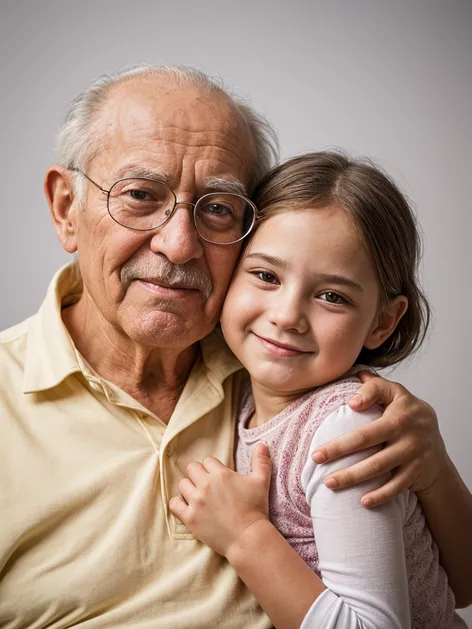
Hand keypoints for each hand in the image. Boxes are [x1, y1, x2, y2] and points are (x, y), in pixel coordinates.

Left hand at [169, 443, 271, 557]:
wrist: (248, 538)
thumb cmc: (256, 509)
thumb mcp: (261, 482)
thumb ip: (261, 462)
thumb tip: (262, 445)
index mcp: (221, 474)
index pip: (208, 461)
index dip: (213, 468)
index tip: (218, 478)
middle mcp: (206, 485)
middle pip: (192, 468)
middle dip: (198, 474)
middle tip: (206, 485)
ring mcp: (196, 501)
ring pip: (183, 484)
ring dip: (189, 488)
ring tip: (197, 496)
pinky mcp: (190, 517)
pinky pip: (174, 504)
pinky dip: (178, 503)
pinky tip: (186, 506)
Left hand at [312, 371, 447, 506]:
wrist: (436, 445)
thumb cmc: (407, 416)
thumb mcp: (397, 395)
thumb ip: (376, 386)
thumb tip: (356, 374)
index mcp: (398, 410)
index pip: (379, 397)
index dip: (366, 398)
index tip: (348, 405)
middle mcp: (406, 431)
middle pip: (368, 439)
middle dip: (339, 449)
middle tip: (316, 457)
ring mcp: (412, 454)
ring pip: (378, 467)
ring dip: (352, 476)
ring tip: (329, 482)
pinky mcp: (415, 474)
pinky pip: (395, 487)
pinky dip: (379, 496)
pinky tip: (361, 501)